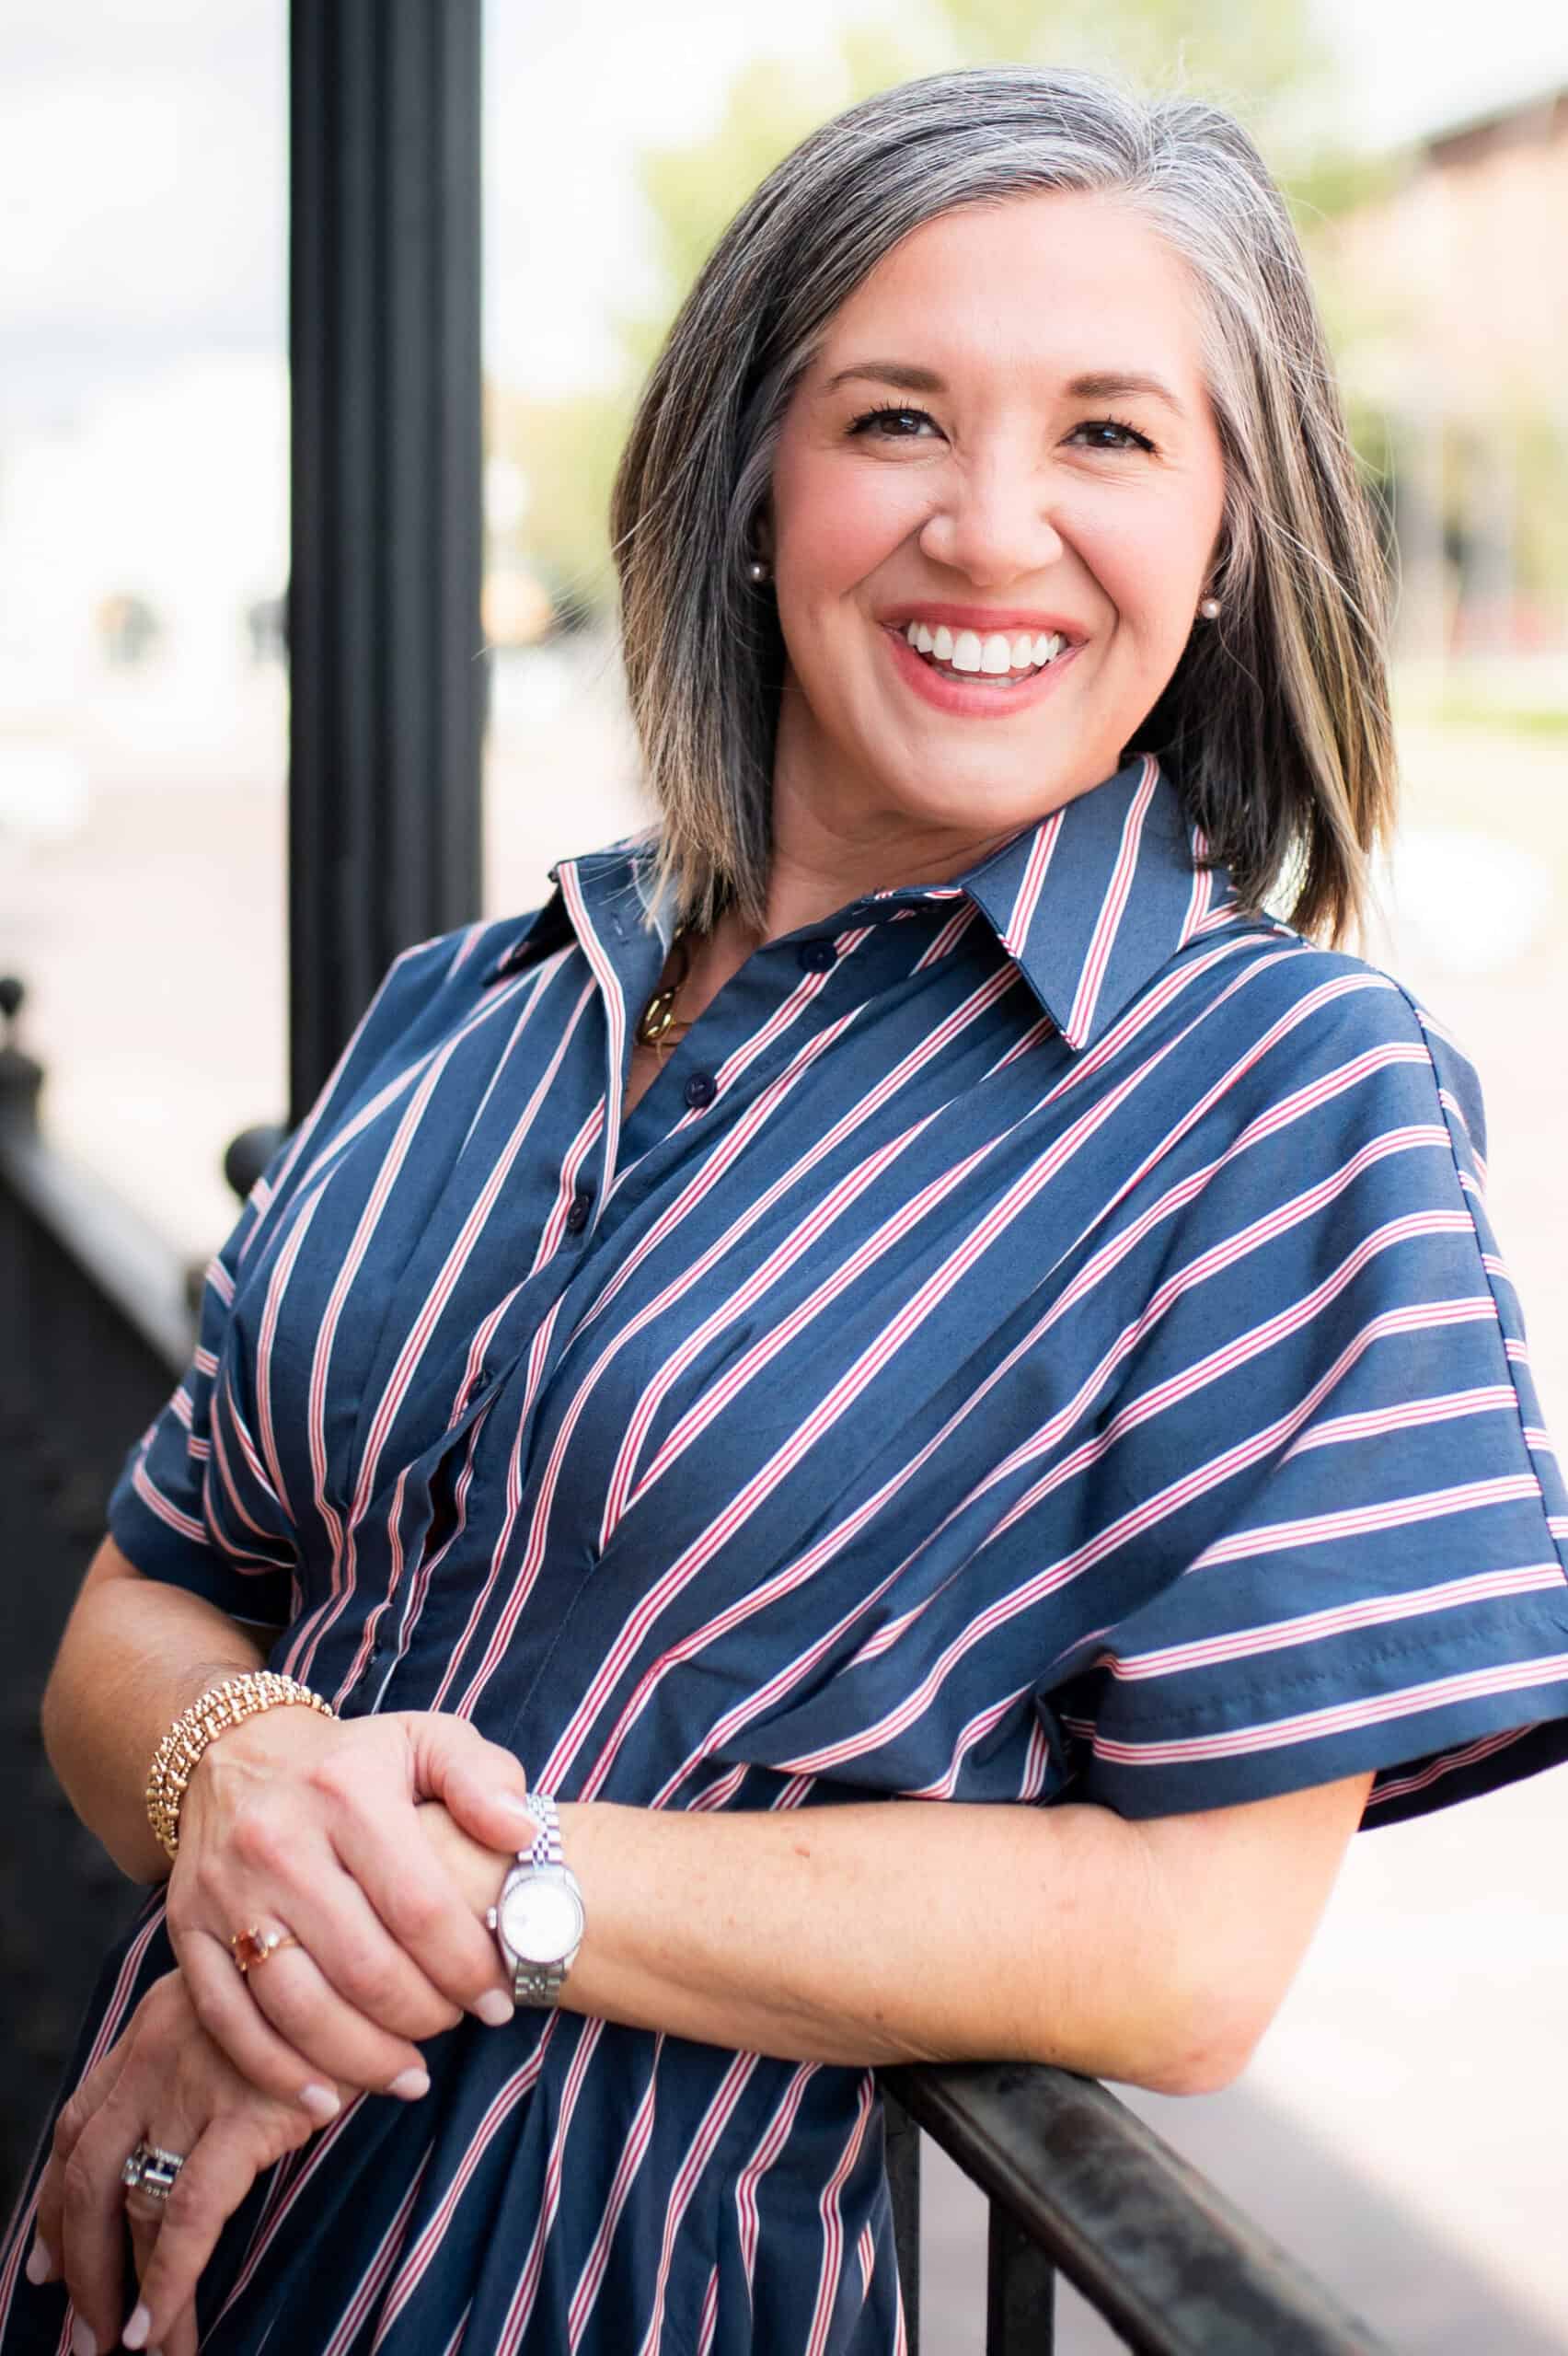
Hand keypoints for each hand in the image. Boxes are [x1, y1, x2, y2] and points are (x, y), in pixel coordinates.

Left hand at [29, 1970, 339, 2355]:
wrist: (371, 1943)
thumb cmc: (323, 1977)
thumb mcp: (244, 2000)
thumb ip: (207, 2051)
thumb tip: (191, 2135)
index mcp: (151, 2026)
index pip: (78, 2124)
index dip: (56, 2200)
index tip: (46, 2262)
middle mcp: (157, 2052)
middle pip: (89, 2172)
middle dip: (78, 2260)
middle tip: (81, 2329)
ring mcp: (196, 2082)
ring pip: (133, 2203)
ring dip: (122, 2288)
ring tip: (132, 2348)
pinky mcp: (247, 2111)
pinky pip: (192, 2211)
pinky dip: (168, 2277)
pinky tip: (158, 2326)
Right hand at [166, 1705, 531, 2104]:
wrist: (233, 1754)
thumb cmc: (352, 1761)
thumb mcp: (426, 1739)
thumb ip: (483, 1779)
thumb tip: (523, 1836)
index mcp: (347, 1793)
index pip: (418, 1905)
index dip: (467, 1966)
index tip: (500, 2000)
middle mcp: (280, 1844)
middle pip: (362, 1967)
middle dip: (422, 2017)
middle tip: (455, 2028)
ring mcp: (228, 1893)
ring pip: (297, 2005)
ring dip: (362, 2059)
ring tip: (409, 2076)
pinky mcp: (189, 1931)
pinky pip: (230, 2021)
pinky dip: (279, 2072)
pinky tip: (327, 2098)